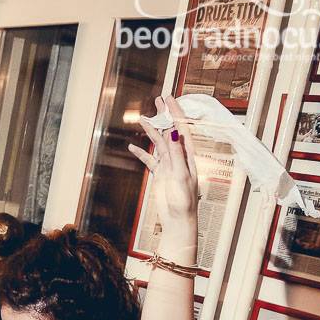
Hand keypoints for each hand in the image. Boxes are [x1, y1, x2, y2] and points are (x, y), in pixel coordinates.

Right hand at [128, 95, 200, 256]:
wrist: (179, 220)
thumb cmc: (184, 202)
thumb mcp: (180, 176)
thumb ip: (177, 154)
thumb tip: (174, 133)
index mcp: (187, 155)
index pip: (182, 128)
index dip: (176, 112)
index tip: (169, 99)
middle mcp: (179, 157)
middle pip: (171, 131)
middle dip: (165, 115)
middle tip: (159, 100)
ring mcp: (169, 165)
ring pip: (159, 143)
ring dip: (151, 130)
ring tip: (142, 118)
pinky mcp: (160, 175)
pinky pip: (150, 160)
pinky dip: (141, 153)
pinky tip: (132, 146)